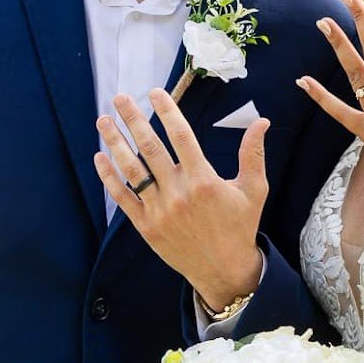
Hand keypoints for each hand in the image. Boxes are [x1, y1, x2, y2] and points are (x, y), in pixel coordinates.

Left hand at [94, 88, 269, 305]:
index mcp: (204, 180)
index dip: (167, 112)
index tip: (155, 92)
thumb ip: (253, 153)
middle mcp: (179, 193)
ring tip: (103, 121)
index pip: (181, 136)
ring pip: (131, 170)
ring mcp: (159, 210)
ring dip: (115, 143)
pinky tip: (100, 157)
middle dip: (133, 120)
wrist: (223, 270)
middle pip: (150, 148)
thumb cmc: (240, 226)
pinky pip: (123, 198)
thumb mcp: (254, 190)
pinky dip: (109, 178)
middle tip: (120, 97)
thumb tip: (262, 121)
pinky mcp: (146, 227)